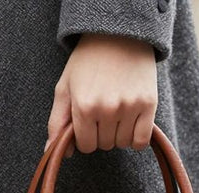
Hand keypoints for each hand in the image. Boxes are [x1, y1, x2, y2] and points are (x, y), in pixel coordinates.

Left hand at [47, 33, 157, 155]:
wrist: (118, 35)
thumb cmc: (87, 62)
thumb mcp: (64, 88)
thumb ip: (56, 122)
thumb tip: (50, 152)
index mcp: (83, 106)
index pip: (86, 146)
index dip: (85, 136)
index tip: (87, 121)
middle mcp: (107, 109)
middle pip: (104, 145)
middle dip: (100, 133)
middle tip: (102, 110)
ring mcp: (129, 107)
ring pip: (122, 143)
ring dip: (118, 134)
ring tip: (116, 110)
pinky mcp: (149, 103)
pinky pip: (141, 141)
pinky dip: (135, 138)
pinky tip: (130, 123)